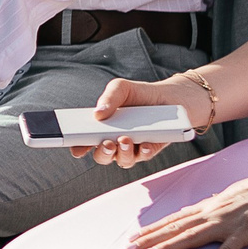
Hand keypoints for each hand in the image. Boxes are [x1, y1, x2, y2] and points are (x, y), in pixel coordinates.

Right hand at [74, 74, 213, 169]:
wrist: (170, 97)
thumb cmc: (140, 94)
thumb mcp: (121, 88)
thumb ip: (108, 97)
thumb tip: (97, 114)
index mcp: (102, 128)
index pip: (85, 141)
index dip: (78, 147)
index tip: (77, 148)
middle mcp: (114, 141)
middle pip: (102, 156)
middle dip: (102, 153)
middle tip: (106, 143)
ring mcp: (132, 147)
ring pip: (122, 160)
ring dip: (122, 153)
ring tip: (125, 139)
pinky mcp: (149, 150)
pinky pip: (143, 157)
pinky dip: (143, 152)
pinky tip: (144, 144)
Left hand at [125, 165, 247, 248]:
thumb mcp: (234, 195)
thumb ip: (215, 204)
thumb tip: (199, 209)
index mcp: (212, 205)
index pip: (175, 218)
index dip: (153, 229)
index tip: (133, 237)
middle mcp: (215, 212)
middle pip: (176, 227)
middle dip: (150, 239)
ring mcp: (230, 222)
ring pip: (192, 236)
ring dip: (169, 247)